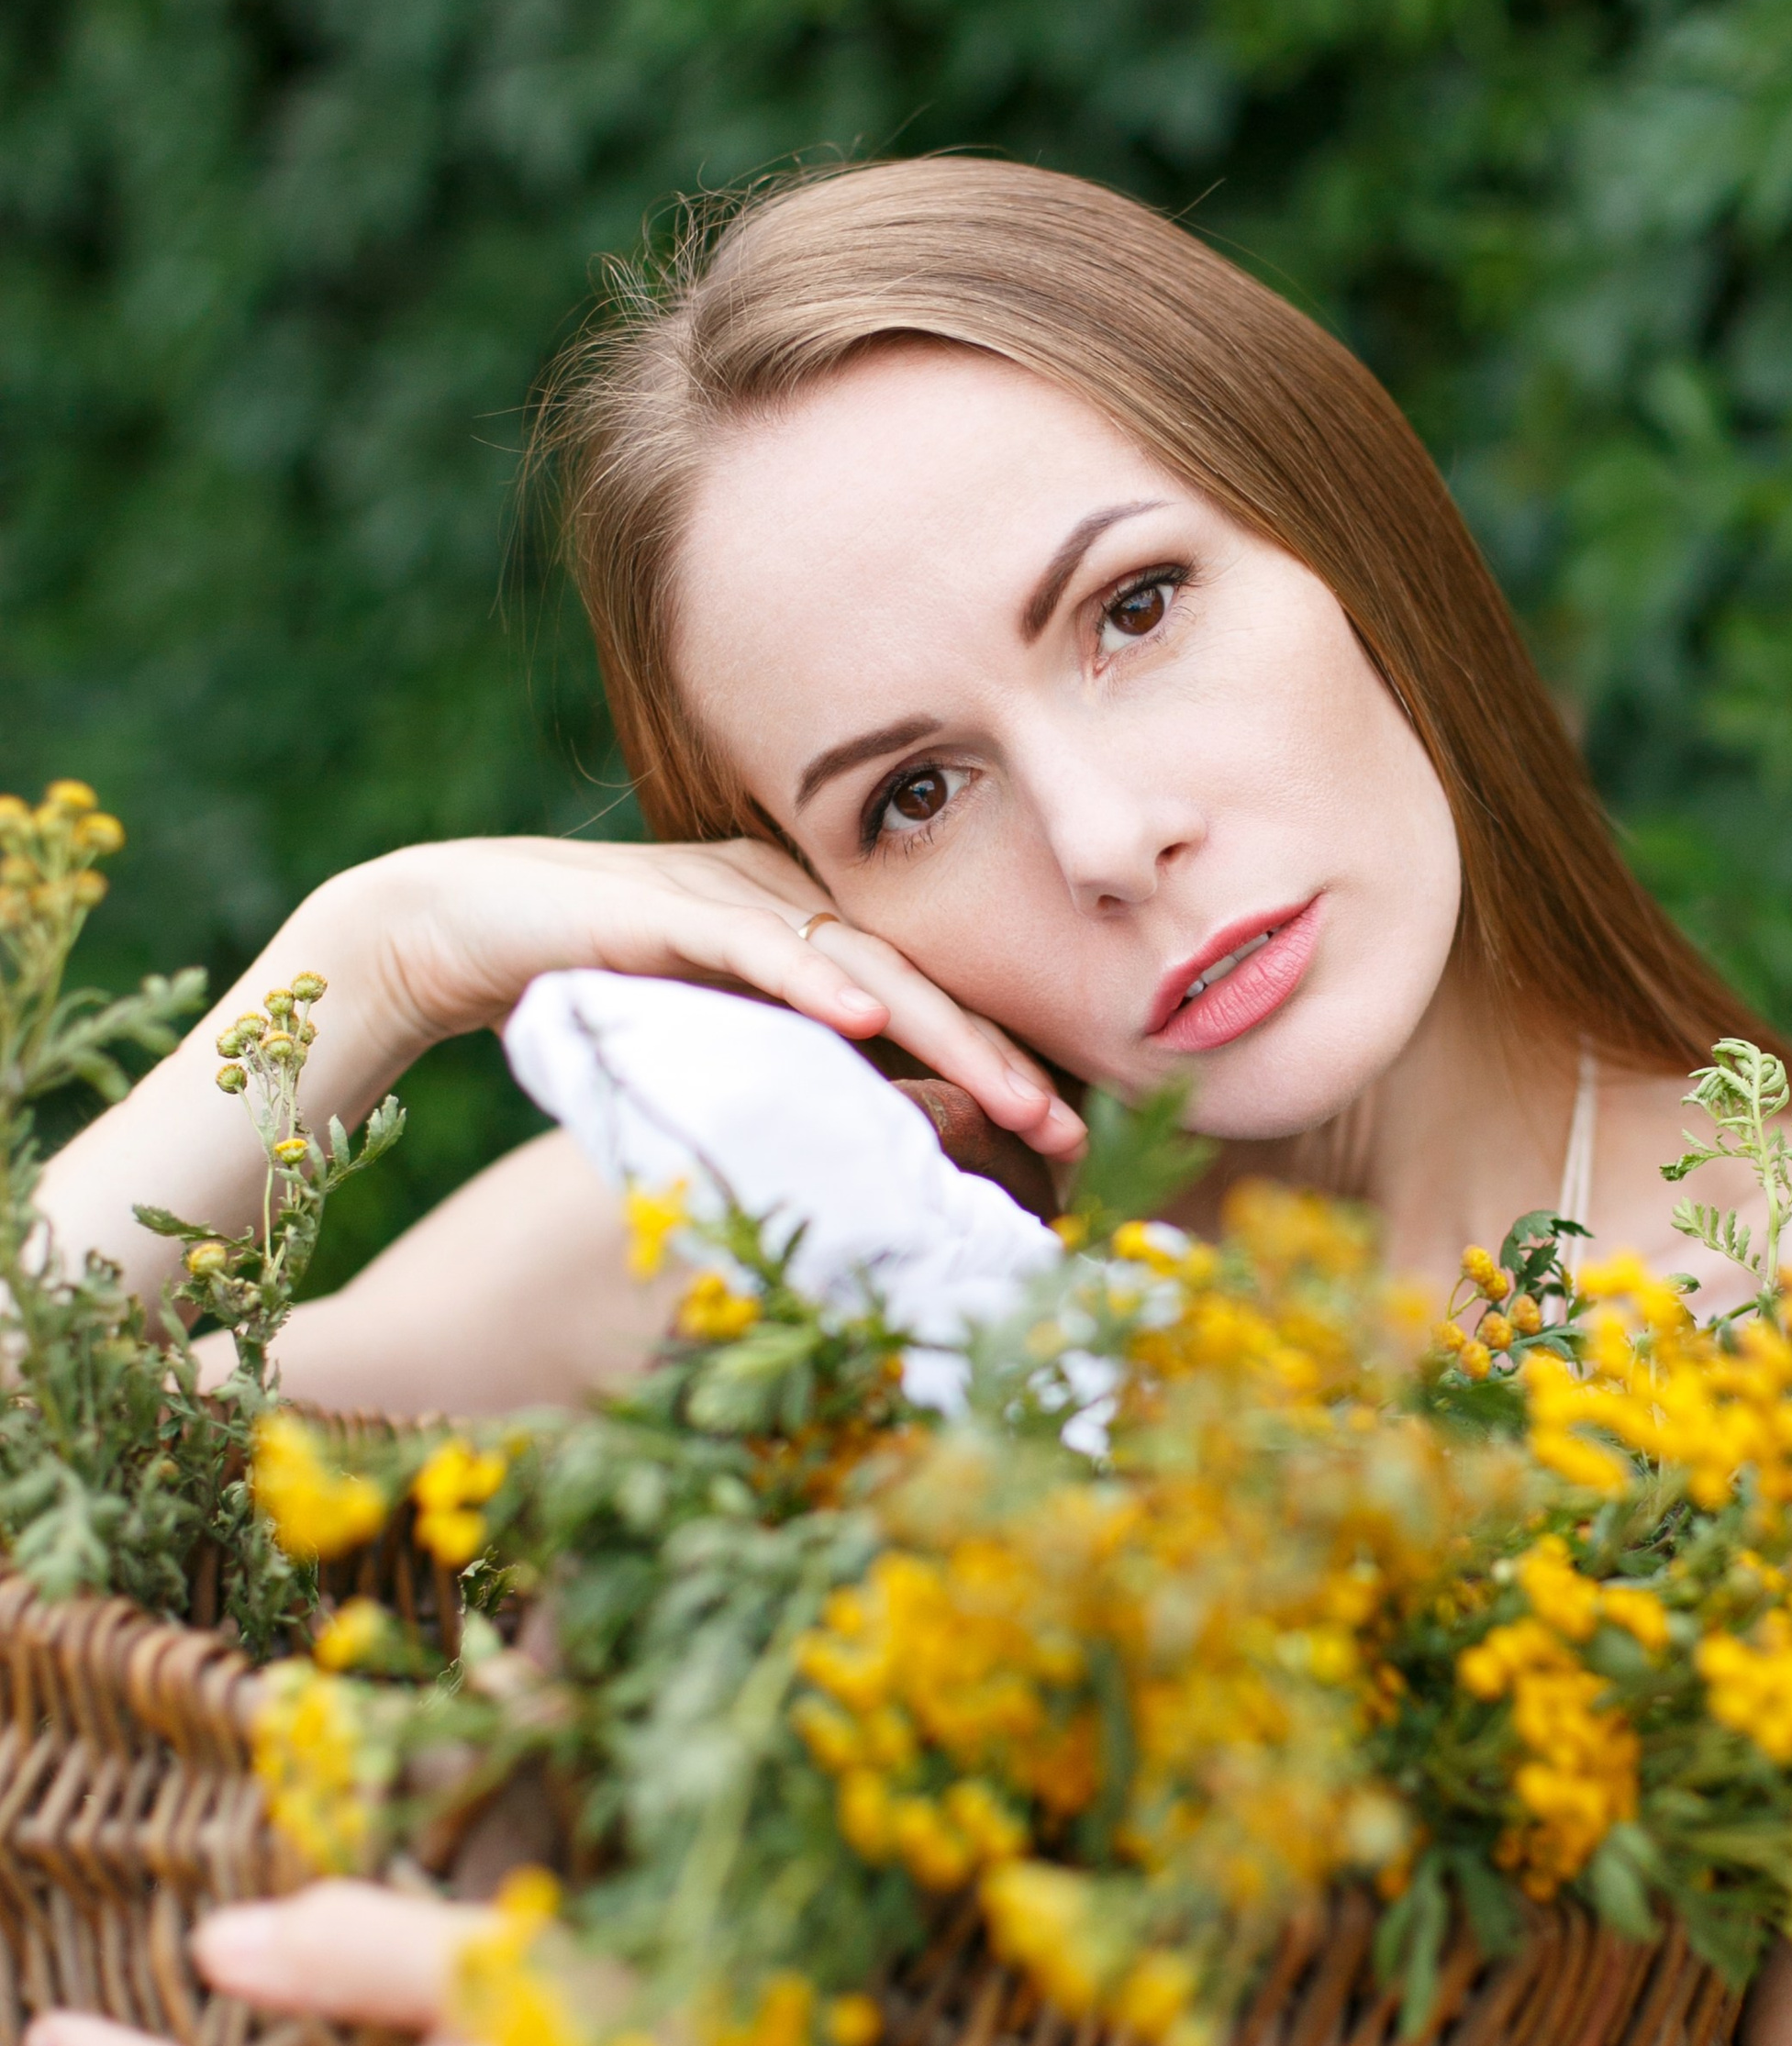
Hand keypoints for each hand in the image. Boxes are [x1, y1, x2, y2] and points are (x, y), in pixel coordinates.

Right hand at [323, 836, 1085, 1160]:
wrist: (461, 925)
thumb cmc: (593, 987)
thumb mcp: (711, 1040)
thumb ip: (788, 1070)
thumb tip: (871, 1150)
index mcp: (815, 930)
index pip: (929, 997)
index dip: (1001, 1060)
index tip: (1070, 1134)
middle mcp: (794, 900)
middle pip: (926, 981)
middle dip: (1006, 1057)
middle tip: (1076, 1127)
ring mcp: (739, 894)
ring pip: (869, 965)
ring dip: (948, 1033)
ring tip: (1018, 1097)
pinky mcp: (674, 902)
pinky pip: (761, 942)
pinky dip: (818, 979)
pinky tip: (871, 1018)